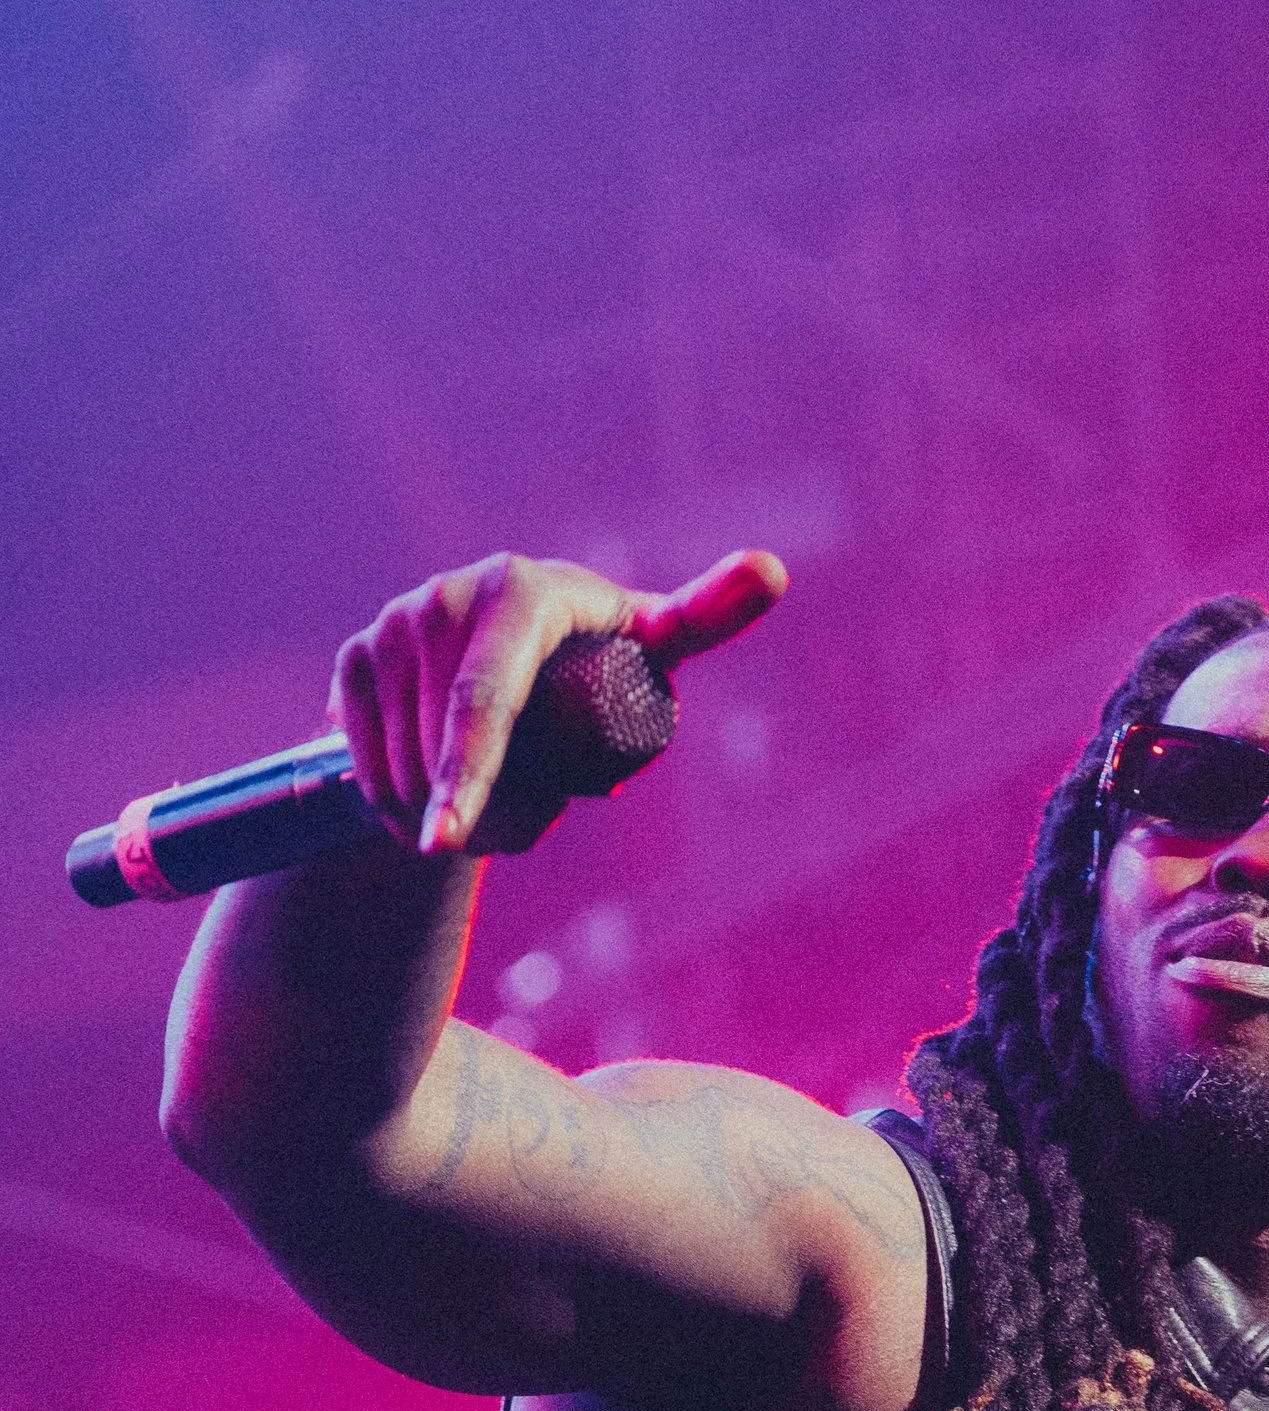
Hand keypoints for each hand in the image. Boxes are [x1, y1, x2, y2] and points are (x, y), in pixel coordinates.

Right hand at [327, 548, 788, 855]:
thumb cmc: (606, 658)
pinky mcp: (355, 655)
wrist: (519, 666)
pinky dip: (391, 802)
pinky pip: (359, 758)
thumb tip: (772, 570)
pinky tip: (424, 805)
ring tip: (484, 813)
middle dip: (471, 814)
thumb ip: (709, 614)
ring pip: (397, 761)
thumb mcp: (653, 642)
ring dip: (433, 814)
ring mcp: (394, 622)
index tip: (448, 841)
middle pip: (440, 746)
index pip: (485, 702)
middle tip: (518, 834)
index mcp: (522, 592)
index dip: (468, 777)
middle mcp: (449, 596)